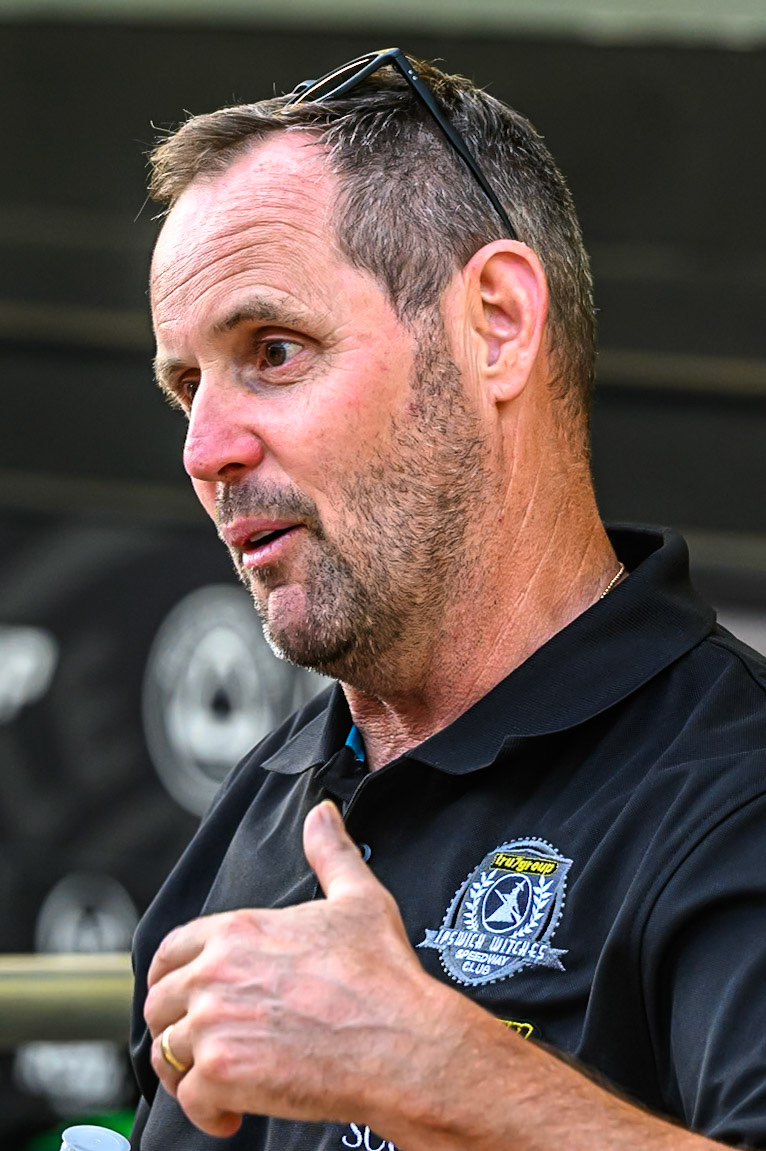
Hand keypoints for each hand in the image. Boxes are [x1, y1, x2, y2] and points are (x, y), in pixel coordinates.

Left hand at [144, 800, 439, 1137]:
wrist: (401, 1042)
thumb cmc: (383, 975)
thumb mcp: (358, 899)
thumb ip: (330, 853)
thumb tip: (322, 814)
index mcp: (238, 930)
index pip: (172, 950)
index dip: (173, 977)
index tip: (185, 998)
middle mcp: (215, 972)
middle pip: (159, 1002)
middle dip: (176, 1025)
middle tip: (206, 1045)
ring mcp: (213, 1024)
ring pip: (167, 1053)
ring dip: (188, 1071)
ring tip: (220, 1080)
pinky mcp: (221, 1073)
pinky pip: (187, 1099)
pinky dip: (206, 1111)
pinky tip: (233, 1113)